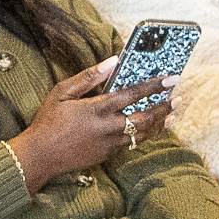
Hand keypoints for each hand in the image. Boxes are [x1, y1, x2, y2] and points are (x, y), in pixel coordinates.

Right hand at [7, 58, 177, 191]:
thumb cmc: (48, 121)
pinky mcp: (107, 154)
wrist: (40, 155)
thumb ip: (89, 77)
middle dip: (164, 106)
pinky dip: (146, 134)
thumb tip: (112, 62)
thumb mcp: (62, 92)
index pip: (132, 95)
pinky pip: (132, 143)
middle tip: (178, 97)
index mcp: (97, 109)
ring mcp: (109, 143)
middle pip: (145, 118)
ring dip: (160, 122)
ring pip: (143, 134)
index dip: (154, 86)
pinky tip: (153, 128)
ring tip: (172, 113)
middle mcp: (107, 128)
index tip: (170, 78)